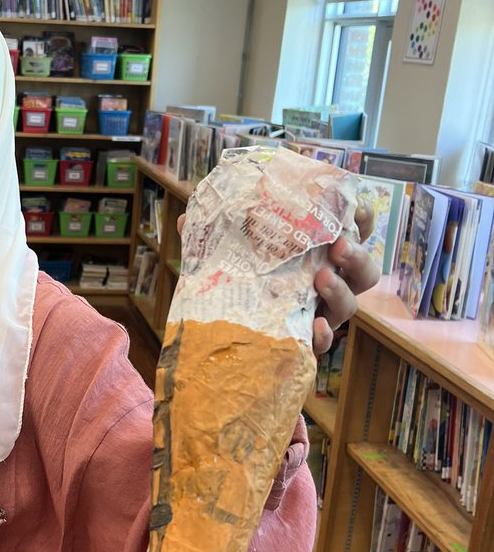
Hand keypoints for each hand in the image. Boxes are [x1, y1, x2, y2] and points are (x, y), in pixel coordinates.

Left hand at [174, 204, 380, 357]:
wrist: (224, 344)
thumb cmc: (236, 288)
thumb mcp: (226, 258)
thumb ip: (213, 237)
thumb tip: (186, 219)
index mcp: (315, 254)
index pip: (353, 232)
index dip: (361, 218)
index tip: (355, 207)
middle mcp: (327, 283)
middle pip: (364, 269)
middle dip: (359, 254)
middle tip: (339, 245)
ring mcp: (321, 315)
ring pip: (352, 304)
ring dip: (342, 289)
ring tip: (321, 279)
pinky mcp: (307, 344)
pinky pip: (325, 342)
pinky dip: (323, 335)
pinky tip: (315, 327)